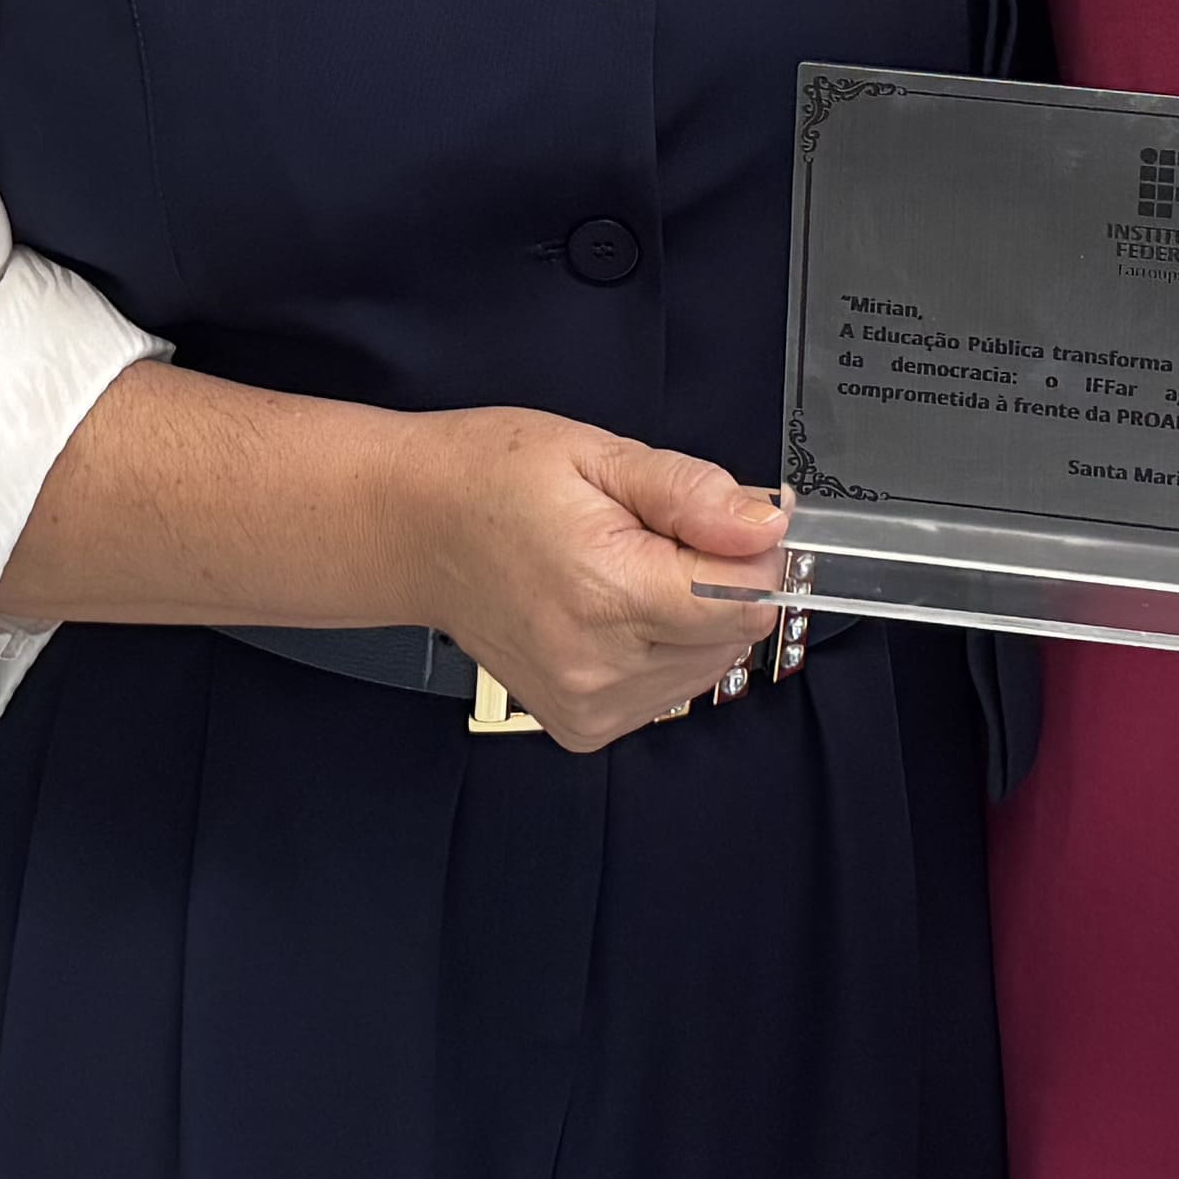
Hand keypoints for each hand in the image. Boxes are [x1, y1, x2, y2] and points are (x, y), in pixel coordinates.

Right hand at [391, 412, 785, 749]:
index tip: (724, 520)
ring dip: (690, 617)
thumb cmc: (489, 480)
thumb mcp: (597, 453)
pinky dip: (660, 649)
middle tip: (653, 535)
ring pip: (706, 666)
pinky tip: (612, 610)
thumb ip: (691, 493)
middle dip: (717, 579)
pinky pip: (667, 691)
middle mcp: (599, 664)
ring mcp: (588, 704)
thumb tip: (766, 525)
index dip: (751, 551)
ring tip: (623, 569)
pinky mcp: (580, 725)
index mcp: (608, 591)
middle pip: (732, 637)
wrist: (411, 529)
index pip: (745, 601)